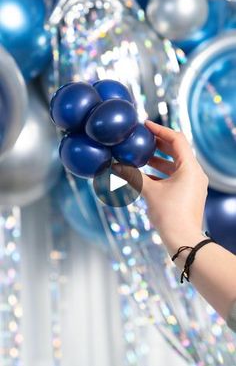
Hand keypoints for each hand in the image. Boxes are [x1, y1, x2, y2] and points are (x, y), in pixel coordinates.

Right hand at [113, 120, 208, 255]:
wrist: (182, 240)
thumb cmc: (169, 215)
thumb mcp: (149, 192)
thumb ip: (132, 176)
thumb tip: (114, 166)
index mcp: (190, 168)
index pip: (177, 139)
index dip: (160, 130)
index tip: (145, 125)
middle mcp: (195, 174)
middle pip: (177, 151)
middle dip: (158, 145)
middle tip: (141, 139)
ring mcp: (193, 184)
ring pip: (175, 165)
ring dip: (158, 160)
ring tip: (140, 157)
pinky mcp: (188, 194)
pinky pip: (175, 177)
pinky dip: (161, 173)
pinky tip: (145, 175)